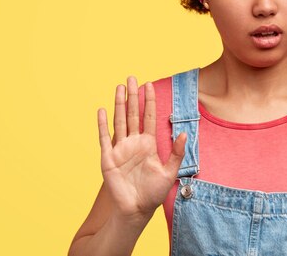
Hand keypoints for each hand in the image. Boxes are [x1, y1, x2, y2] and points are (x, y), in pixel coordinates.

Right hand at [97, 76, 185, 220]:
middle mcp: (133, 143)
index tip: (149, 85)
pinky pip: (104, 137)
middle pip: (133, 114)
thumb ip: (176, 152)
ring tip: (119, 87)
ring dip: (119, 104)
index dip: (149, 101)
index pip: (148, 117)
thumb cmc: (153, 193)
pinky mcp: (108, 158)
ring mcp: (120, 149)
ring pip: (119, 121)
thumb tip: (184, 132)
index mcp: (148, 144)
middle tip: (132, 77)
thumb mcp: (169, 172)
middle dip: (133, 96)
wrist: (136, 210)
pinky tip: (102, 110)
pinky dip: (103, 124)